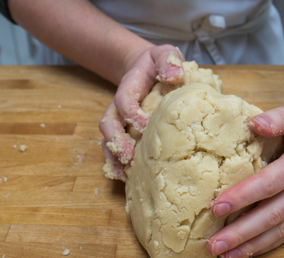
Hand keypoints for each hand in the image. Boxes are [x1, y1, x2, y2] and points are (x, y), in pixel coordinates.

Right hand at [99, 45, 184, 179]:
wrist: (149, 69)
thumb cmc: (159, 64)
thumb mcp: (164, 54)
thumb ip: (168, 60)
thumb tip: (175, 75)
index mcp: (130, 87)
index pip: (124, 100)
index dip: (131, 113)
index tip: (145, 124)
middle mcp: (120, 107)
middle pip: (109, 124)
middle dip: (115, 141)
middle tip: (127, 156)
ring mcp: (122, 122)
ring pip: (108, 140)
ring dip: (113, 156)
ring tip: (122, 174)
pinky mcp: (127, 133)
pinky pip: (116, 149)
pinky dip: (117, 163)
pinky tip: (126, 177)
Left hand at [207, 100, 283, 257]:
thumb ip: (278, 118)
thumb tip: (252, 124)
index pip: (270, 183)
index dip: (243, 197)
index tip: (216, 207)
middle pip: (272, 215)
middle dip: (241, 232)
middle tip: (212, 245)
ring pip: (279, 230)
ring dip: (250, 245)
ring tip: (223, 256)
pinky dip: (266, 246)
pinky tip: (245, 253)